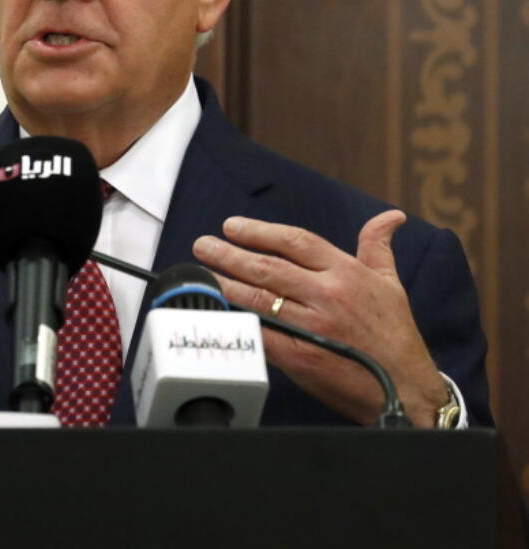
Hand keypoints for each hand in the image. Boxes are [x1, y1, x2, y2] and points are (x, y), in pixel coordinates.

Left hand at [191, 210, 449, 426]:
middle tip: (203, 246)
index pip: (295, 241)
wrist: (407, 391)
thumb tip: (390, 217)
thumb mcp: (391, 285)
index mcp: (347, 273)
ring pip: (260, 297)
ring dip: (226, 283)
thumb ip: (378, 247)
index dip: (259, 231)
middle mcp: (328, 295)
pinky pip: (261, 334)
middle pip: (269, 266)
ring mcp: (313, 326)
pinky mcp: (302, 357)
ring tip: (201, 273)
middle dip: (230, 254)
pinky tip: (218, 313)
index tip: (231, 226)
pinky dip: (238, 322)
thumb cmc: (396, 336)